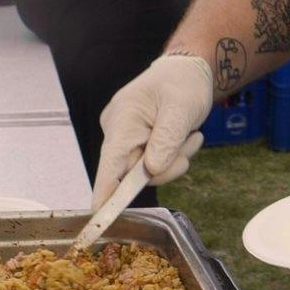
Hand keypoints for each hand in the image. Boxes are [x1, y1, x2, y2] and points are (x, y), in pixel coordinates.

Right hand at [92, 55, 215, 208]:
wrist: (187, 72)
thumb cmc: (183, 84)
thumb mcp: (182, 109)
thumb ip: (166, 140)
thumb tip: (151, 171)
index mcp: (123, 120)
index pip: (110, 163)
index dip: (105, 192)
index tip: (100, 216)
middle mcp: (117, 131)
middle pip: (134, 173)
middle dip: (166, 166)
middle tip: (189, 142)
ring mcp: (125, 139)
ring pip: (148, 171)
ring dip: (174, 159)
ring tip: (189, 134)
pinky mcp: (134, 144)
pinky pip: (152, 164)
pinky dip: (171, 156)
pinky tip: (183, 136)